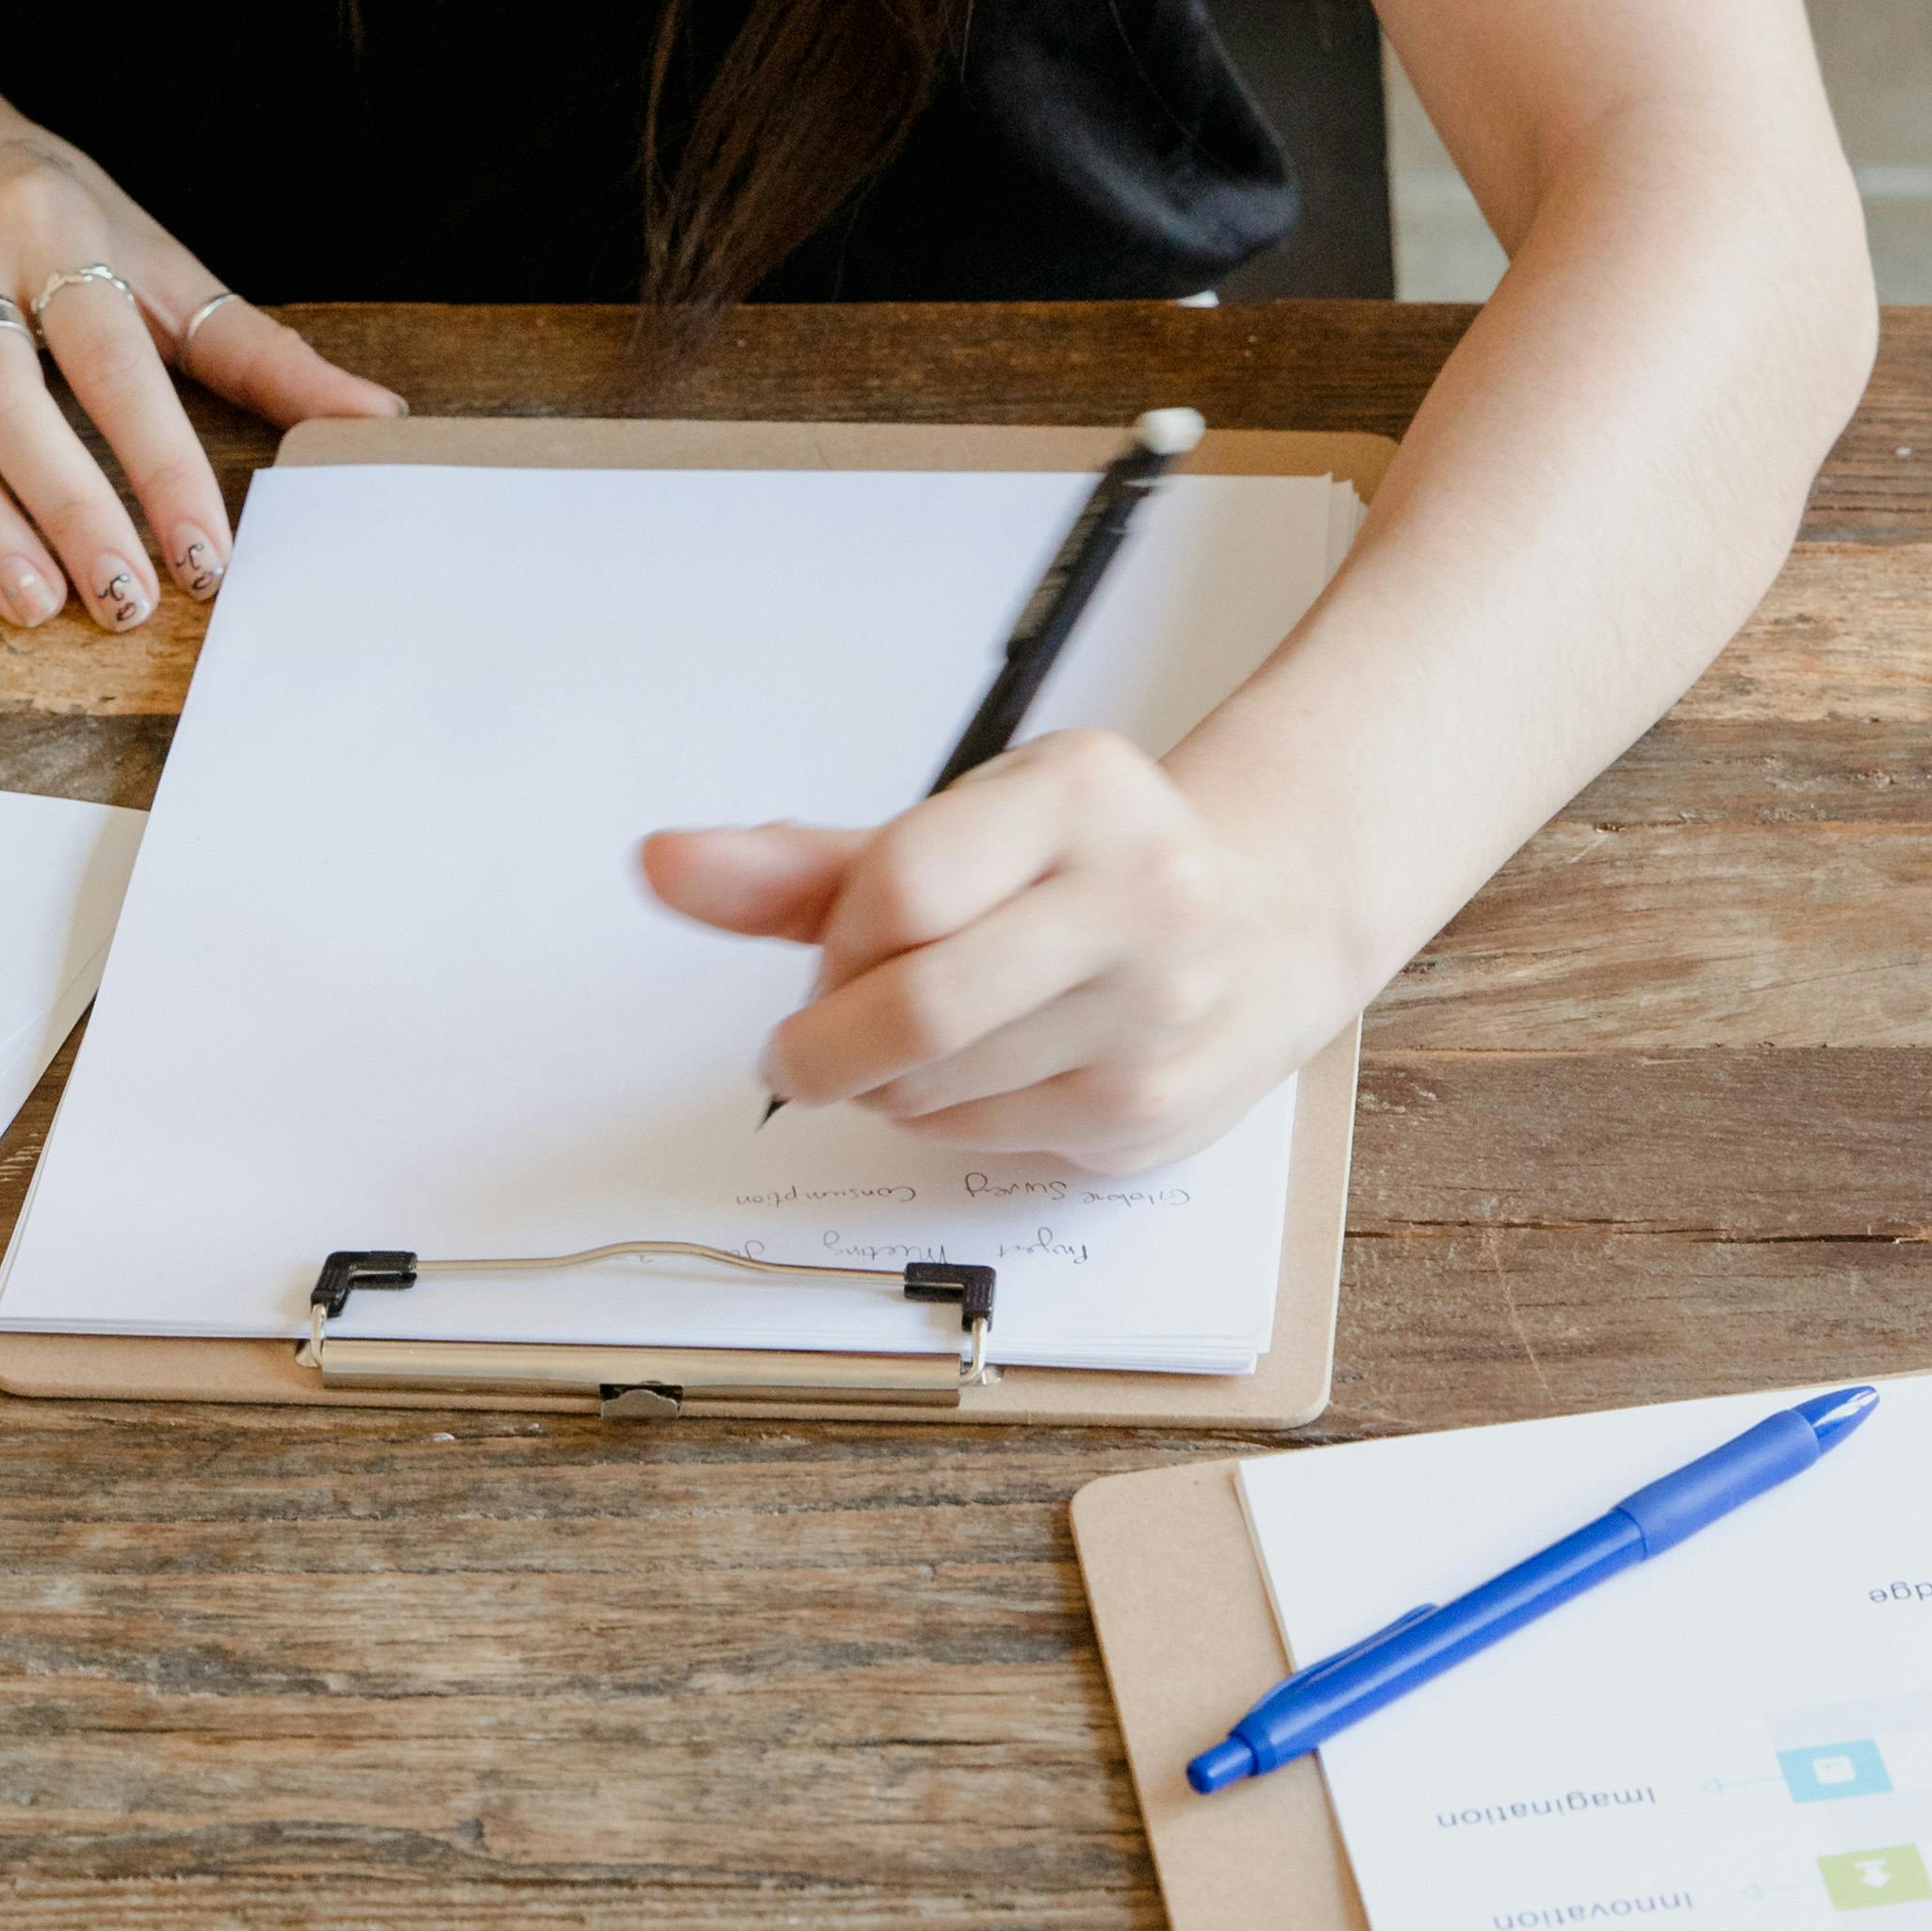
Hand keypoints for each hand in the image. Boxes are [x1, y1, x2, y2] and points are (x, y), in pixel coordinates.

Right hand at [0, 55, 399, 627]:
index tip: (206, 553)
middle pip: (10, 400)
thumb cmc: (41, 216)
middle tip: (130, 600)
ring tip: (48, 607)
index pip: (111, 358)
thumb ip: (253, 347)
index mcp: (50, 228)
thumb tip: (374, 418)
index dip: (160, 461)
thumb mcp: (147, 254)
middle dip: (72, 507)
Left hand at [637, 732, 1341, 1172]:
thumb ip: (804, 864)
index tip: (829, 950)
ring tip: (912, 1040)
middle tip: (802, 1047)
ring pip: (933, 1088)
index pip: (901, 888)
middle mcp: (1138, 897)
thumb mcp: (956, 831)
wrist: (1268, 924)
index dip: (836, 939)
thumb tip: (663, 864)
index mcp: (1080, 793)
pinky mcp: (1148, 1109)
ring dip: (880, 1082)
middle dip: (825, 1045)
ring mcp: (1153, 1013)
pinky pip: (978, 1137)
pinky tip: (980, 1068)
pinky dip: (939, 1116)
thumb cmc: (1085, 868)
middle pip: (916, 1009)